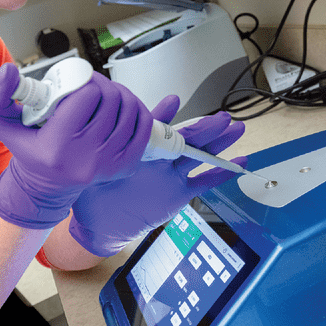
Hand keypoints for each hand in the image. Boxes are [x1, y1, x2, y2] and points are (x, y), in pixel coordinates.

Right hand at [0, 63, 152, 228]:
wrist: (46, 185)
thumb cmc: (29, 149)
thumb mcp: (2, 122)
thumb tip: (8, 71)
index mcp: (57, 147)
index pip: (88, 96)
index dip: (85, 81)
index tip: (77, 83)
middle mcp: (85, 159)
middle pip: (112, 100)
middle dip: (103, 85)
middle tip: (91, 86)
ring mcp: (109, 165)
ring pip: (130, 110)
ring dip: (120, 95)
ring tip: (104, 96)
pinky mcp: (125, 167)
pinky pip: (143, 127)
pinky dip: (137, 111)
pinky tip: (121, 109)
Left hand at [69, 96, 245, 256]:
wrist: (102, 223)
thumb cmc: (95, 193)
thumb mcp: (95, 169)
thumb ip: (97, 151)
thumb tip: (86, 130)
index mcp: (139, 149)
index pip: (152, 127)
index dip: (163, 115)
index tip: (172, 102)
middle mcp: (159, 158)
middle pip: (185, 139)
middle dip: (204, 127)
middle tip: (221, 116)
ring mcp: (172, 174)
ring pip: (199, 156)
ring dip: (218, 143)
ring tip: (235, 129)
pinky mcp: (180, 193)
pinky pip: (204, 182)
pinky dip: (221, 173)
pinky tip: (239, 162)